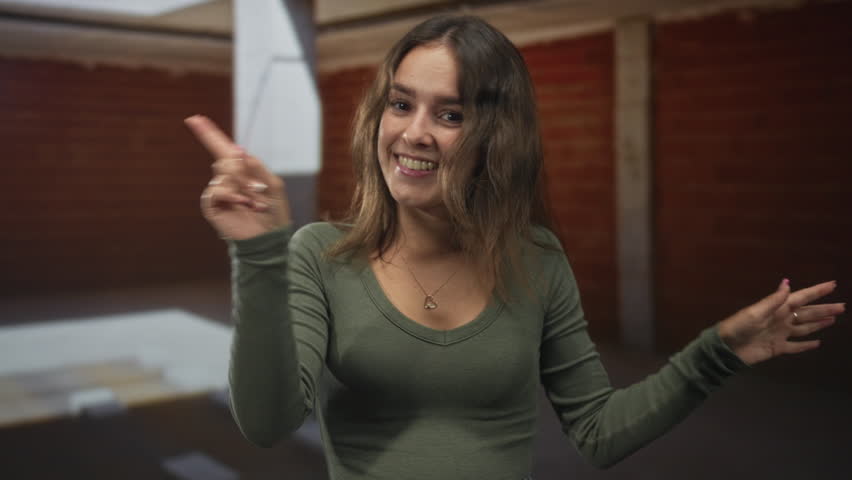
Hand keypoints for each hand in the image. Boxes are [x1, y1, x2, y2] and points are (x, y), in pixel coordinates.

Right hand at [185, 115, 291, 239]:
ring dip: (244, 187)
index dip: (209, 133)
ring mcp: (218, 191)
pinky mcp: (212, 205)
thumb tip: (239, 151)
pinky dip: (233, 195)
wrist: (268, 237)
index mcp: (241, 171)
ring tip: (255, 203)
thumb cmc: (274, 212)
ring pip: (224, 174)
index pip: (222, 148)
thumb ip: (257, 167)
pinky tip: (245, 204)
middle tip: (259, 191)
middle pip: (226, 159)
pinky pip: (217, 190)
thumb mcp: (273, 185)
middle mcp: (226, 178)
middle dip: (244, 173)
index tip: (195, 119)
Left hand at [718, 279, 843, 364]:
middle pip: (807, 313)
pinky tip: (818, 343)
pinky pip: (795, 346)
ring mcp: (780, 334)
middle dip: (824, 309)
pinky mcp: (777, 348)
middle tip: (842, 306)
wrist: (726, 348)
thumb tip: (787, 283)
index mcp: (777, 309)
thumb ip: (773, 300)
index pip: (800, 298)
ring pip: (804, 328)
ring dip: (819, 323)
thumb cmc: (738, 327)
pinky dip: (806, 345)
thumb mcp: (754, 312)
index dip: (816, 291)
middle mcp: (781, 320)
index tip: (832, 284)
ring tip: (833, 318)